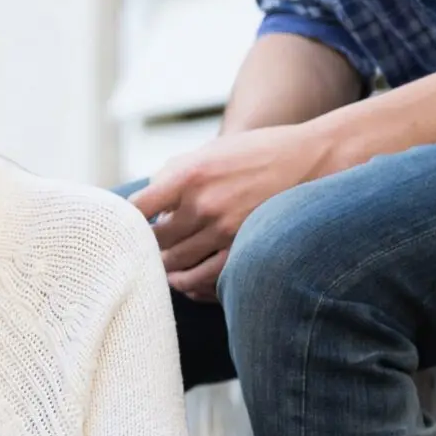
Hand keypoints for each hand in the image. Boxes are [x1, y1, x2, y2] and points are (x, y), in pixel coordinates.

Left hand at [132, 104, 387, 298]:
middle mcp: (203, 203)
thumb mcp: (209, 151)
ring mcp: (225, 230)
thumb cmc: (256, 153)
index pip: (137, 209)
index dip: (125, 223)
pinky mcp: (244, 249)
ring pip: (175, 264)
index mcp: (188, 174)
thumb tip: (146, 205)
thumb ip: (173, 174)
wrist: (312, 159)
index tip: (123, 228)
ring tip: (162, 268)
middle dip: (146, 248)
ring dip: (165, 269)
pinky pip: (205, 280)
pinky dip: (190, 285)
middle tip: (144, 251)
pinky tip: (185, 282)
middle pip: (154, 242)